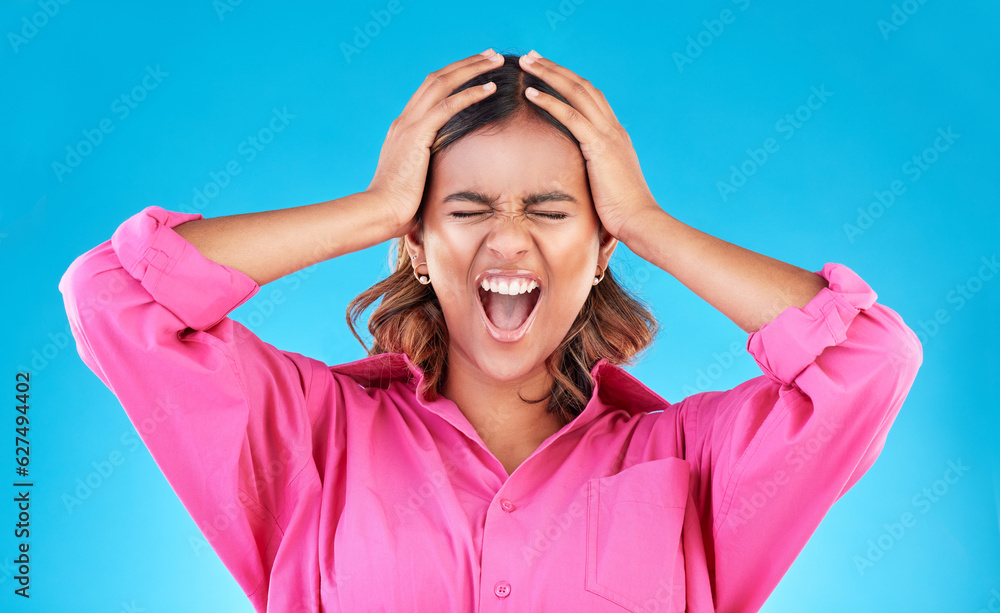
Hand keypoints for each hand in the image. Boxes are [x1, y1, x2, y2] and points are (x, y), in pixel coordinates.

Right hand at [366, 49, 503, 236]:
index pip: (430, 91)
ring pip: (442, 84)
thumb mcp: (416, 181)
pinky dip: (470, 94)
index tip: (477, 70)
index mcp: (404, 129)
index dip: (454, 76)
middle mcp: (405, 121)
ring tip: (496, 61)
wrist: (380, 213)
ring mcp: (408, 125)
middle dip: (466, 64)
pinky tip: (490, 88)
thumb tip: (446, 177)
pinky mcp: (417, 135)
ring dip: (472, 70)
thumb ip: (429, 169)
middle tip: (492, 55)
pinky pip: (447, 106)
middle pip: (437, 78)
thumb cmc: (399, 207)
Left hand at [517, 50, 660, 244]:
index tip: (548, 72)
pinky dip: (549, 101)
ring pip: (577, 92)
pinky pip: (571, 116)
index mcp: (616, 136)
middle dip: (556, 69)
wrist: (641, 222)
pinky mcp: (600, 147)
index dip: (569, 82)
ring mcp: (609, 135)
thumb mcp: (607, 186)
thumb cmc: (623, 213)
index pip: (592, 98)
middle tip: (533, 57)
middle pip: (583, 87)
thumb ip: (595, 174)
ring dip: (549, 75)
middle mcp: (614, 129)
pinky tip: (529, 93)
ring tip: (527, 64)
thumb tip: (580, 179)